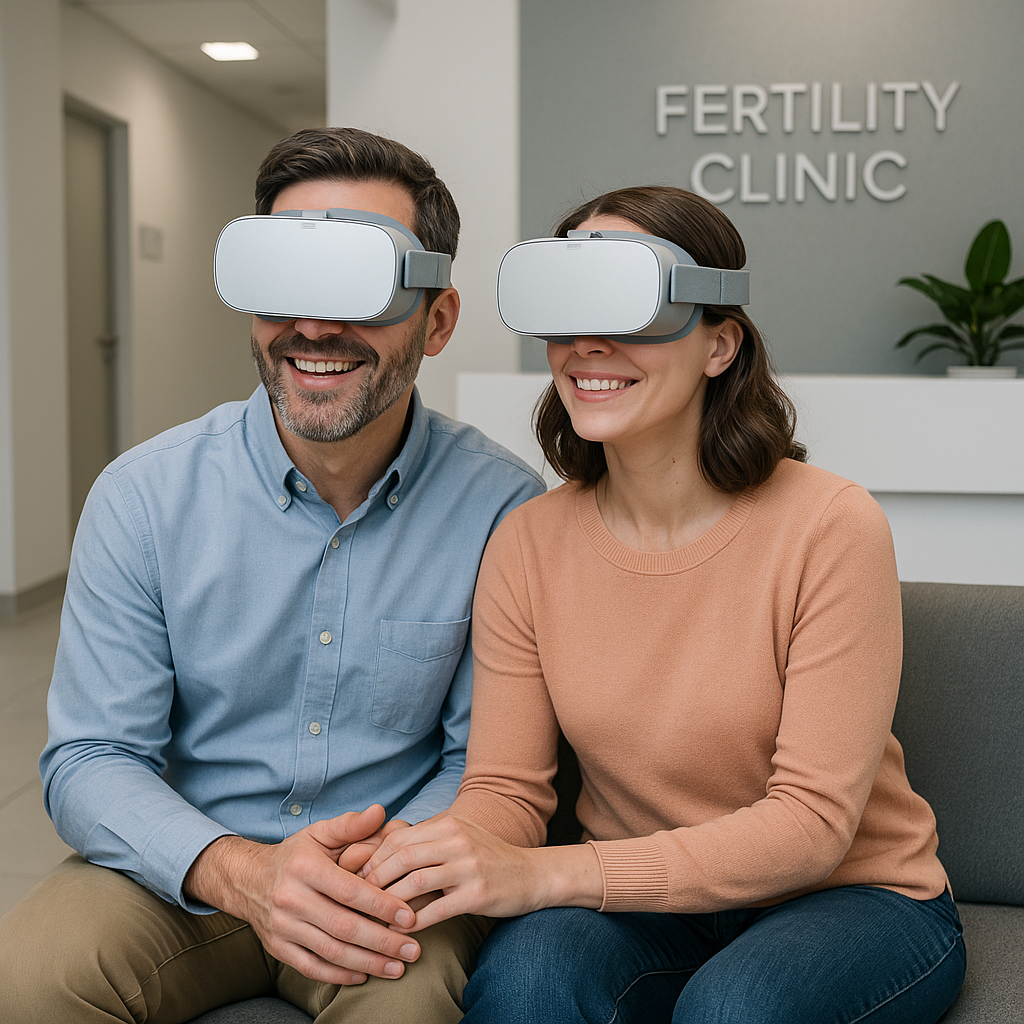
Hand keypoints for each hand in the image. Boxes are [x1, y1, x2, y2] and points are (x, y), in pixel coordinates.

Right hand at [184, 805, 421, 984]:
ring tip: (397, 967)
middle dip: (381, 941)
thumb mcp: (319, 833)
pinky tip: (364, 974)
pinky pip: (311, 967)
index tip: (409, 917)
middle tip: (412, 949)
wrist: (247, 879)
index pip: (349, 891)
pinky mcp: (277, 948)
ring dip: (367, 962)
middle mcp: (291, 899)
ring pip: (330, 951)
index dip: (381, 905)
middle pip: (343, 926)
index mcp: (305, 868)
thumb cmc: (295, 855)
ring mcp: (282, 927)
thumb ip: (351, 825)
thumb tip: (380, 811)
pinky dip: (339, 975)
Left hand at [362, 814, 602, 930]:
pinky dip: (414, 922)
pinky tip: (402, 931)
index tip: (359, 878)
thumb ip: (428, 840)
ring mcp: (468, 866)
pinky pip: (437, 909)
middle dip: (375, 880)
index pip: (399, 838)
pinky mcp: (478, 893)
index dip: (374, 858)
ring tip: (375, 918)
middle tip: (359, 900)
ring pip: (415, 882)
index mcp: (449, 824)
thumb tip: (383, 849)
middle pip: (402, 857)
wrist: (533, 875)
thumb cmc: (489, 858)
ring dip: (390, 903)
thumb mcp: (459, 838)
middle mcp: (457, 840)